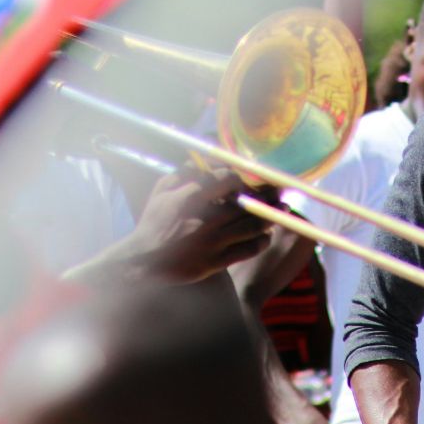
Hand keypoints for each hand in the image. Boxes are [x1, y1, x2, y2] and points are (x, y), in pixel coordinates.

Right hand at [118, 165, 273, 282]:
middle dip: (267, 195)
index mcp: (190, 198)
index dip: (243, 177)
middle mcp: (204, 219)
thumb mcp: (161, 192)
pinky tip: (266, 236)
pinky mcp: (214, 262)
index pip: (226, 180)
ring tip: (281, 210)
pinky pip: (245, 251)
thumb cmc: (153, 223)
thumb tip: (203, 161)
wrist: (143, 262)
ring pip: (250, 227)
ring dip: (270, 218)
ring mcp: (210, 242)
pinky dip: (260, 242)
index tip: (250, 179)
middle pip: (245, 203)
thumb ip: (182, 174)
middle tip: (280, 191)